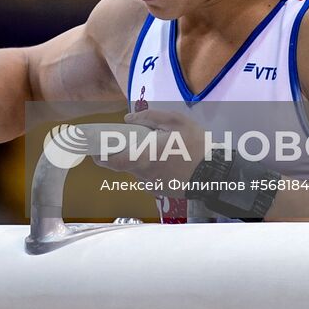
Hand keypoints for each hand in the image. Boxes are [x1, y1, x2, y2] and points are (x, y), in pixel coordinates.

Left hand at [90, 108, 206, 185]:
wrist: (216, 173)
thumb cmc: (195, 145)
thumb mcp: (176, 121)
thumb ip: (150, 116)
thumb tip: (128, 118)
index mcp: (143, 157)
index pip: (111, 161)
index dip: (98, 155)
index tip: (92, 147)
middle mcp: (144, 174)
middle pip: (122, 165)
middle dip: (119, 153)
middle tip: (123, 141)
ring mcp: (152, 185)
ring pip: (137, 170)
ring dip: (138, 160)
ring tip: (153, 147)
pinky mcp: (162, 191)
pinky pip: (149, 177)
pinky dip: (151, 168)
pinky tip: (165, 159)